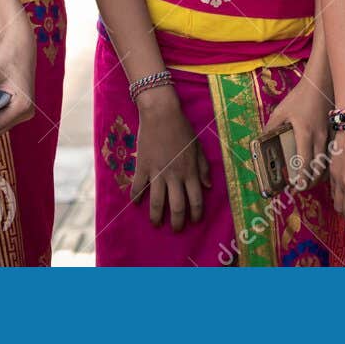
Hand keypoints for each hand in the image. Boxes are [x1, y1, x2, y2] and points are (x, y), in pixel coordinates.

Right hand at [133, 88, 211, 230]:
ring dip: (156, 216)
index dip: (196, 213)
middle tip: (176, 229)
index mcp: (190, 171)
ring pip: (157, 202)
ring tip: (156, 223)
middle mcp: (175, 175)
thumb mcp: (198, 147)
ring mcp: (157, 172)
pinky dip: (136, 198)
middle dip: (177, 222)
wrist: (161, 114)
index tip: (194, 220)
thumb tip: (208, 187)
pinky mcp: (143, 167)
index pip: (196, 199)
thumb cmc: (182, 128)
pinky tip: (136, 204)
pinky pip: (138, 188)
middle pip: (177, 206)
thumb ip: (203, 168)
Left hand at [264, 72, 331, 189]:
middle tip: (302, 187)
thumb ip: (271, 127)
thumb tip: (260, 140)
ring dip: (320, 174)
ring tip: (311, 180)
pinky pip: (333, 153)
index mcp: (305, 134)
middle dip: (311, 181)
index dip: (301, 178)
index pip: (304, 163)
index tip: (295, 187)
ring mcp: (330, 135)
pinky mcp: (335, 131)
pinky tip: (323, 164)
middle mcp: (319, 137)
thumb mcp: (281, 111)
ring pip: (328, 162)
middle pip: (318, 167)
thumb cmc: (300, 96)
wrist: (321, 82)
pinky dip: (328, 162)